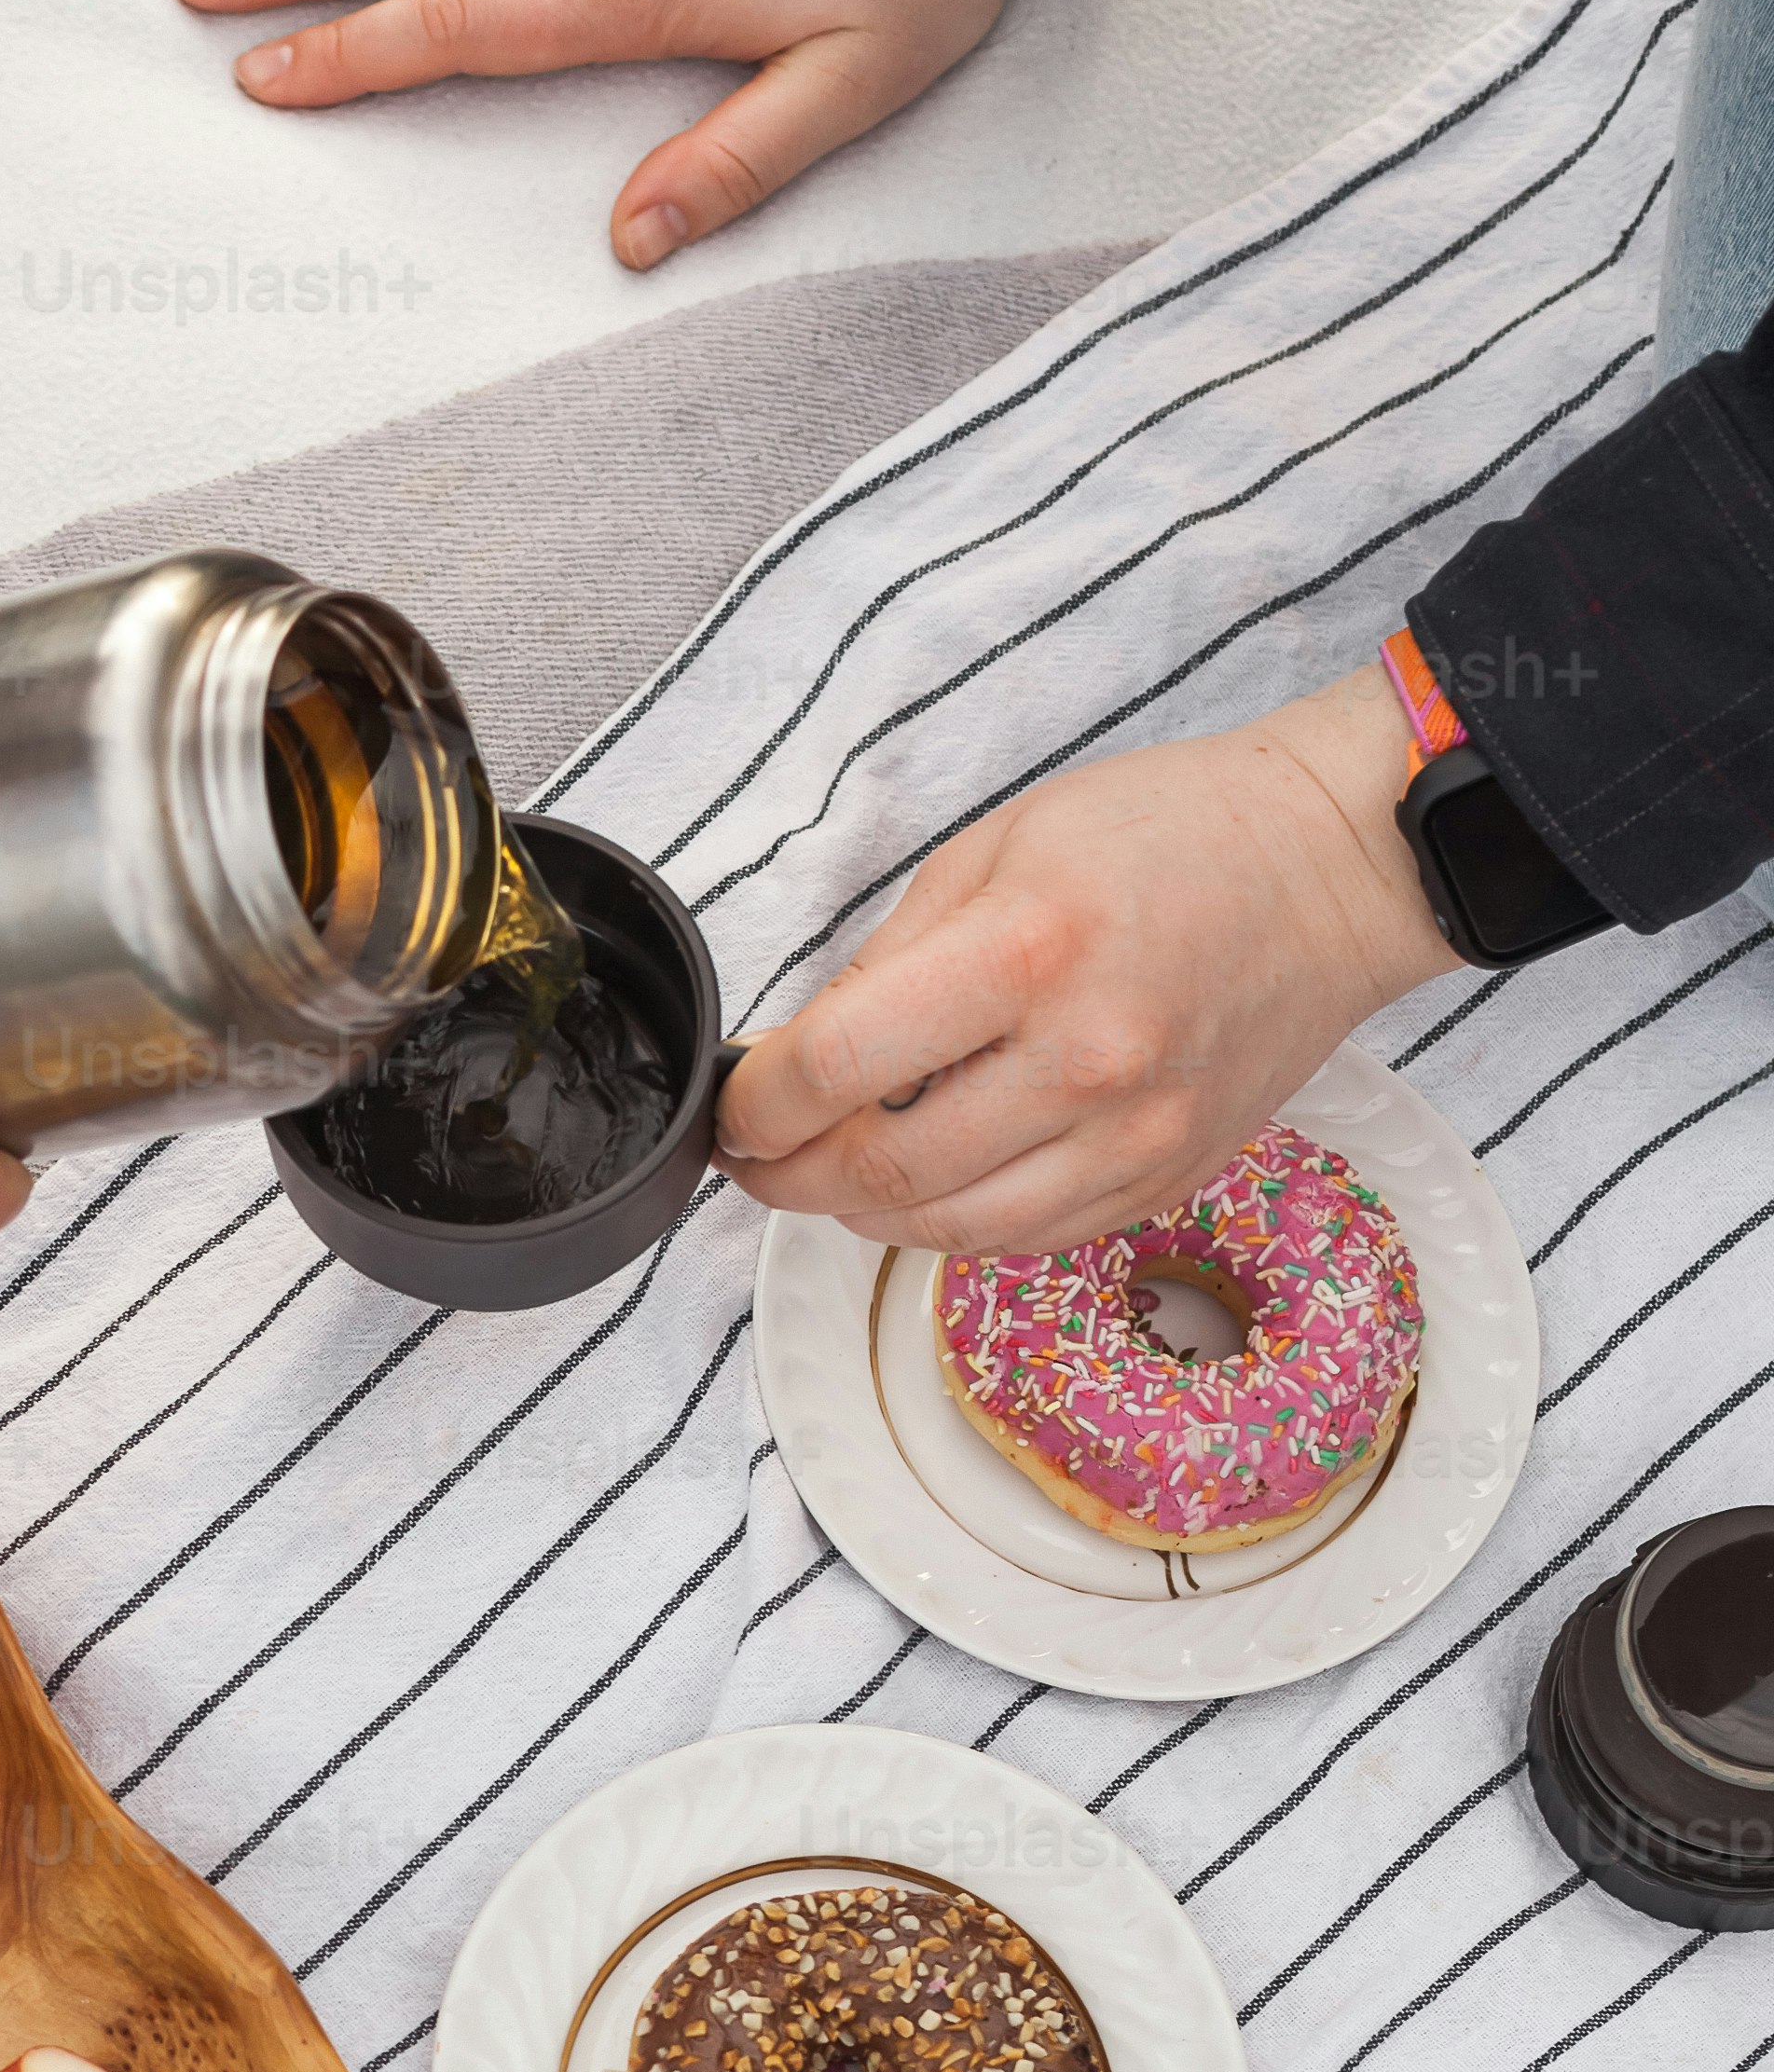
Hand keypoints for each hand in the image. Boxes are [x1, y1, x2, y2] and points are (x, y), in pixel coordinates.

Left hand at [717, 666, 1459, 1253]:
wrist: (1334, 867)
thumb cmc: (1174, 834)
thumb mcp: (999, 845)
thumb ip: (891, 956)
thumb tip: (803, 1052)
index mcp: (1027, 953)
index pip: (839, 1069)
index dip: (758, 1107)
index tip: (736, 1109)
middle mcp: (1084, 1061)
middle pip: (882, 1173)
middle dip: (791, 1178)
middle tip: (762, 1157)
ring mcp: (1133, 1134)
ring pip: (947, 1231)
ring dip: (863, 1215)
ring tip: (835, 1174)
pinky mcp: (1164, 1177)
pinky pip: (1025, 1238)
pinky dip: (954, 1224)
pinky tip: (930, 1181)